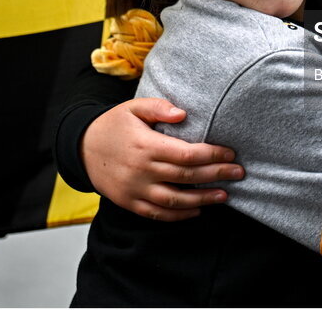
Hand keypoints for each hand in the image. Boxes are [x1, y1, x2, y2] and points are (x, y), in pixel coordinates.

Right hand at [81, 97, 243, 220]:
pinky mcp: (129, 203)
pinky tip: (197, 210)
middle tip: (239, 173)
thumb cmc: (114, 124)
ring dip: (203, 199)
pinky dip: (179, 214)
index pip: (186, 154)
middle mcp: (141, 170)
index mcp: (146, 145)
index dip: (211, 155)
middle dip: (216, 175)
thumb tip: (184, 114)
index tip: (230, 154)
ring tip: (224, 195)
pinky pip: (158, 213)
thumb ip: (159, 107)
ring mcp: (135, 190)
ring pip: (175, 200)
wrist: (81, 147)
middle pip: (186, 176)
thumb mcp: (133, 107)